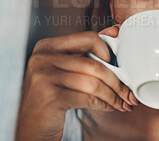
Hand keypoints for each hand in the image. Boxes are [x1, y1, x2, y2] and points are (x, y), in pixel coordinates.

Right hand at [15, 25, 138, 140]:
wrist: (29, 127)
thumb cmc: (51, 97)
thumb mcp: (65, 70)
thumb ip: (86, 52)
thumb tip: (114, 31)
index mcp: (47, 46)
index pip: (89, 38)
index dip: (108, 52)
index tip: (118, 67)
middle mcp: (42, 58)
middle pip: (94, 64)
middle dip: (117, 81)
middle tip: (129, 92)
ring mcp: (43, 76)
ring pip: (94, 82)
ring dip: (113, 95)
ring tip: (121, 102)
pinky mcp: (50, 97)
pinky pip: (88, 98)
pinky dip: (104, 104)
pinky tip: (109, 107)